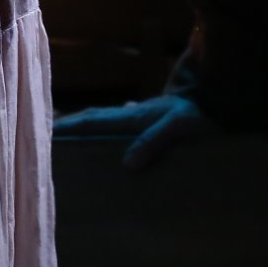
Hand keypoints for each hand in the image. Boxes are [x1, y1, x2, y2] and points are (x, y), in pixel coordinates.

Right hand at [52, 94, 212, 171]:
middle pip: (95, 120)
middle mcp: (133, 115)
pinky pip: (125, 131)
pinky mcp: (154, 123)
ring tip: (75, 144)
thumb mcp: (178, 128)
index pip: (93, 119)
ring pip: (108, 124)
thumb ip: (153, 142)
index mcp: (133, 116)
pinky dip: (113, 135)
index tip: (46, 133)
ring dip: (90, 131)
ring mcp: (143, 118)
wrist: (222, 103)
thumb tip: (127, 163)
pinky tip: (118, 148)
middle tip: (49, 140)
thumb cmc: (199, 116)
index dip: (69, 126)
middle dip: (72, 128)